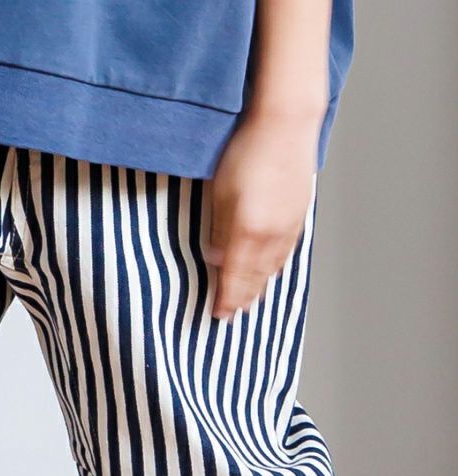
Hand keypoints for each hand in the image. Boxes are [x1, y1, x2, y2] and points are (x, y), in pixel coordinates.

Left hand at [207, 111, 319, 319]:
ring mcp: (289, 224)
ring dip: (260, 286)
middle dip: (242, 298)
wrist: (287, 122)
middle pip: (255, 277)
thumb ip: (218, 230)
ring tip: (250, 302)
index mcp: (248, 230)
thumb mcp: (219, 193)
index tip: (218, 316)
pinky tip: (272, 273)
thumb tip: (214, 259)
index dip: (226, 298)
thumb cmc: (246, 151)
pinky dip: (277, 267)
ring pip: (273, 266)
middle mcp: (272, 234)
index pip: (234, 276)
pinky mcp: (299, 213)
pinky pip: (287, 251)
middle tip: (232, 315)